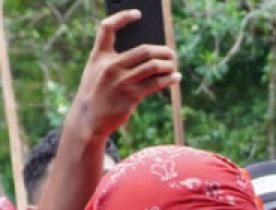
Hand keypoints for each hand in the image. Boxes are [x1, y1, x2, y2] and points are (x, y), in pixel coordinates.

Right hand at [66, 11, 179, 143]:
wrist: (89, 119)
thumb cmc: (97, 92)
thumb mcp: (96, 71)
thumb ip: (114, 60)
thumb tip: (148, 55)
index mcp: (99, 56)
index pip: (107, 28)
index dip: (122, 17)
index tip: (138, 13)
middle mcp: (110, 66)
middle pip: (143, 50)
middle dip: (163, 51)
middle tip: (171, 53)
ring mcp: (121, 81)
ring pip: (153, 66)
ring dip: (168, 65)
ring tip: (174, 66)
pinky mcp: (131, 96)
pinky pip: (156, 84)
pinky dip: (169, 79)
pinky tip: (176, 78)